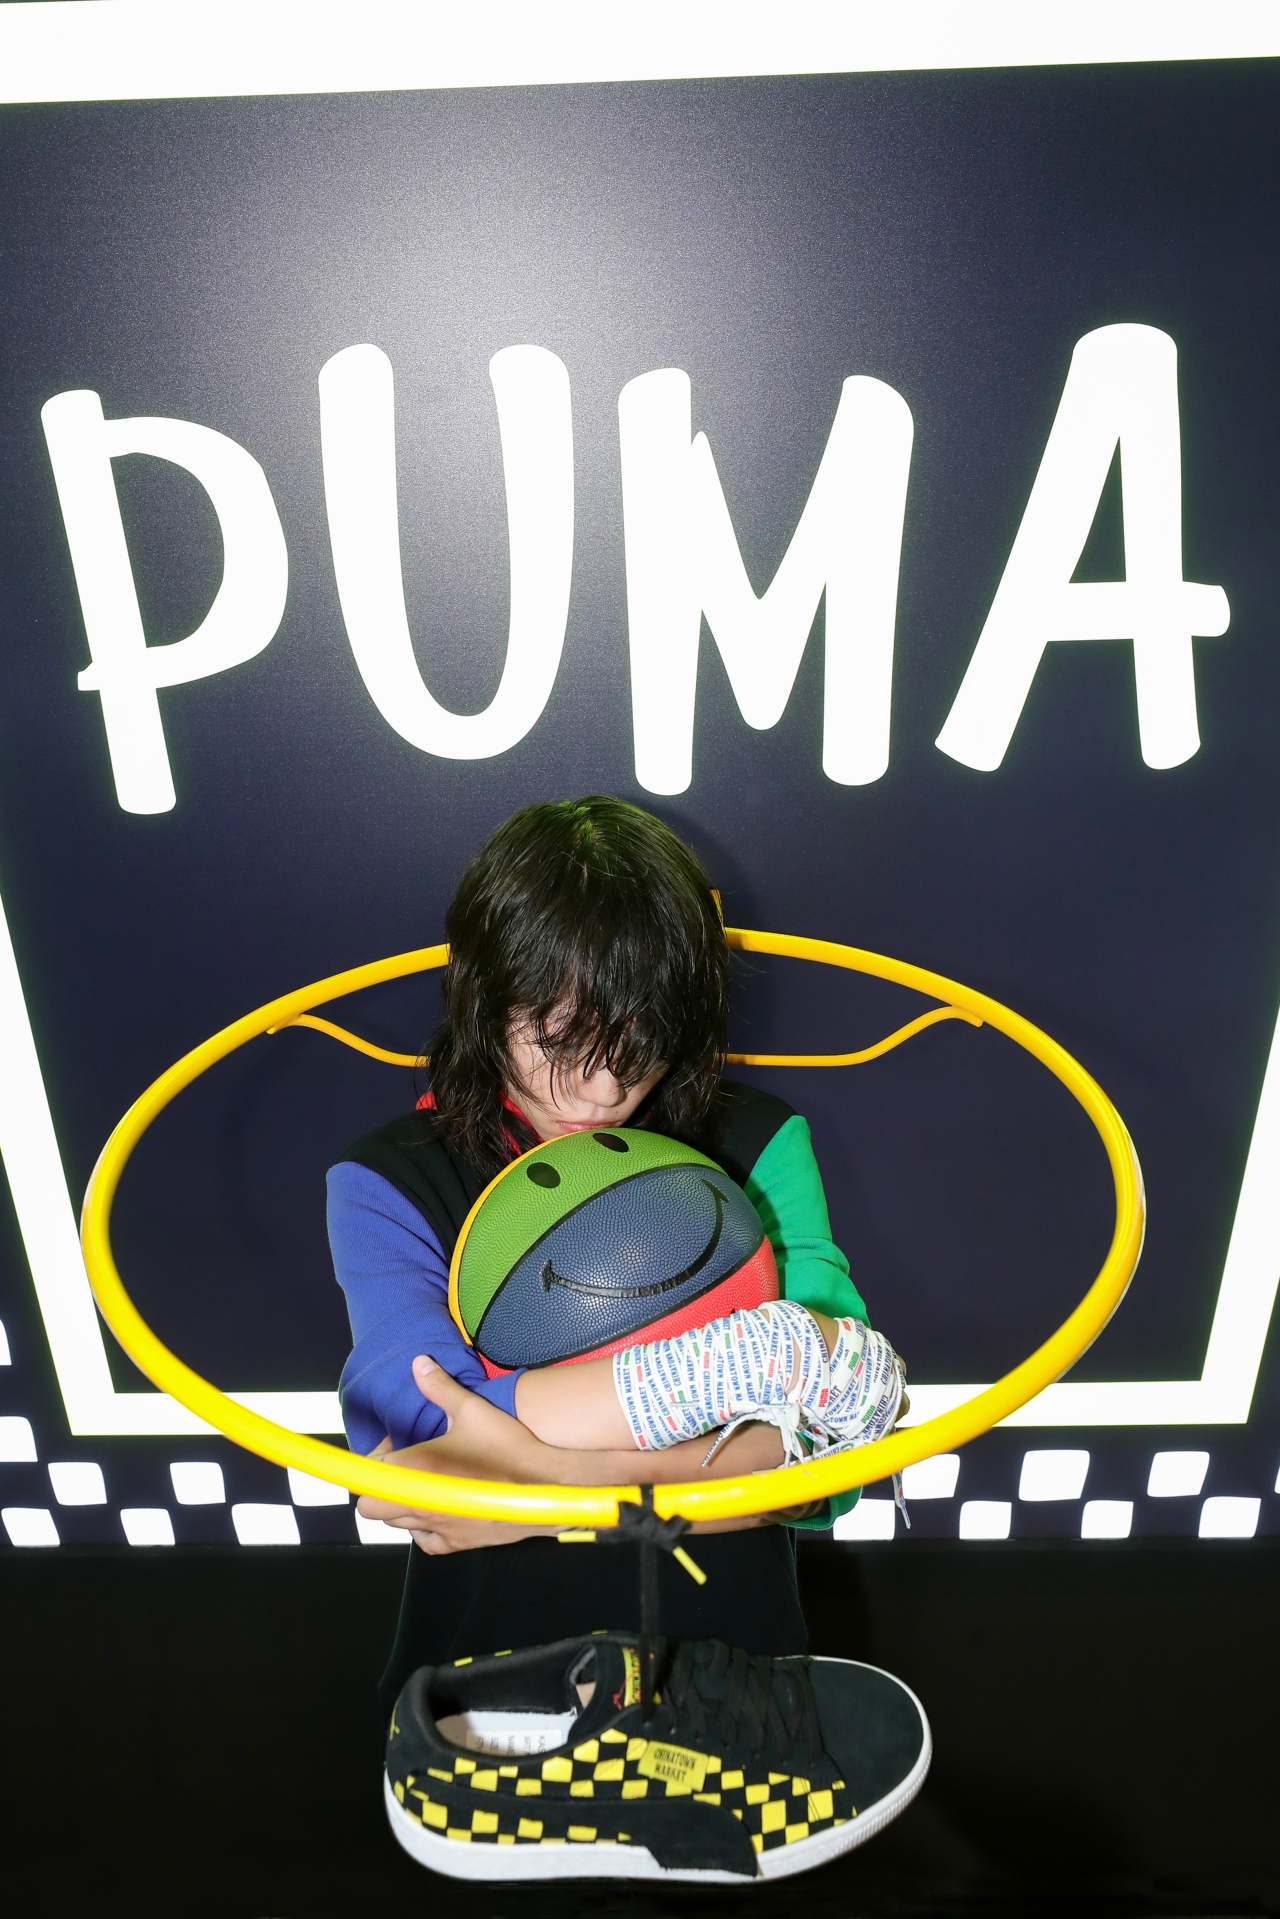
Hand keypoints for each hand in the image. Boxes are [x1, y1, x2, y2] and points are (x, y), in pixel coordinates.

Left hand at [356, 1357, 563, 1554]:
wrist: (548, 1485)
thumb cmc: (508, 1447)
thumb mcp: (473, 1409)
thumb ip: (440, 1387)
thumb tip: (418, 1364)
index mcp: (417, 1471)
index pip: (367, 1478)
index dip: (374, 1459)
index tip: (396, 1444)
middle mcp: (421, 1504)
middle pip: (371, 1507)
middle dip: (382, 1484)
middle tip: (406, 1464)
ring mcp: (438, 1528)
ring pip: (396, 1524)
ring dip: (401, 1503)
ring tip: (425, 1481)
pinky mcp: (457, 1544)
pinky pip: (424, 1541)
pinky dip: (422, 1526)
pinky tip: (440, 1506)